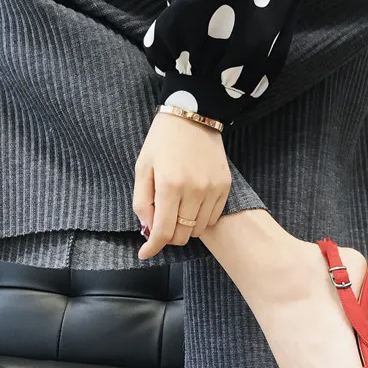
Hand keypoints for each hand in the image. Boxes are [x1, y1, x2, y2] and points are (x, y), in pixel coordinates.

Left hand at [133, 112, 231, 259]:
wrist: (194, 113)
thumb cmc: (162, 141)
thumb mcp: (142, 168)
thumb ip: (142, 202)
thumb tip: (148, 230)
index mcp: (169, 185)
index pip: (163, 231)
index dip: (152, 247)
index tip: (144, 254)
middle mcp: (194, 190)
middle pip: (181, 235)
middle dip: (167, 236)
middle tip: (160, 225)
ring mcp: (212, 190)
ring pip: (198, 230)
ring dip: (184, 229)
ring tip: (176, 212)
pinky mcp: (224, 187)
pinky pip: (212, 218)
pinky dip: (200, 220)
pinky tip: (191, 206)